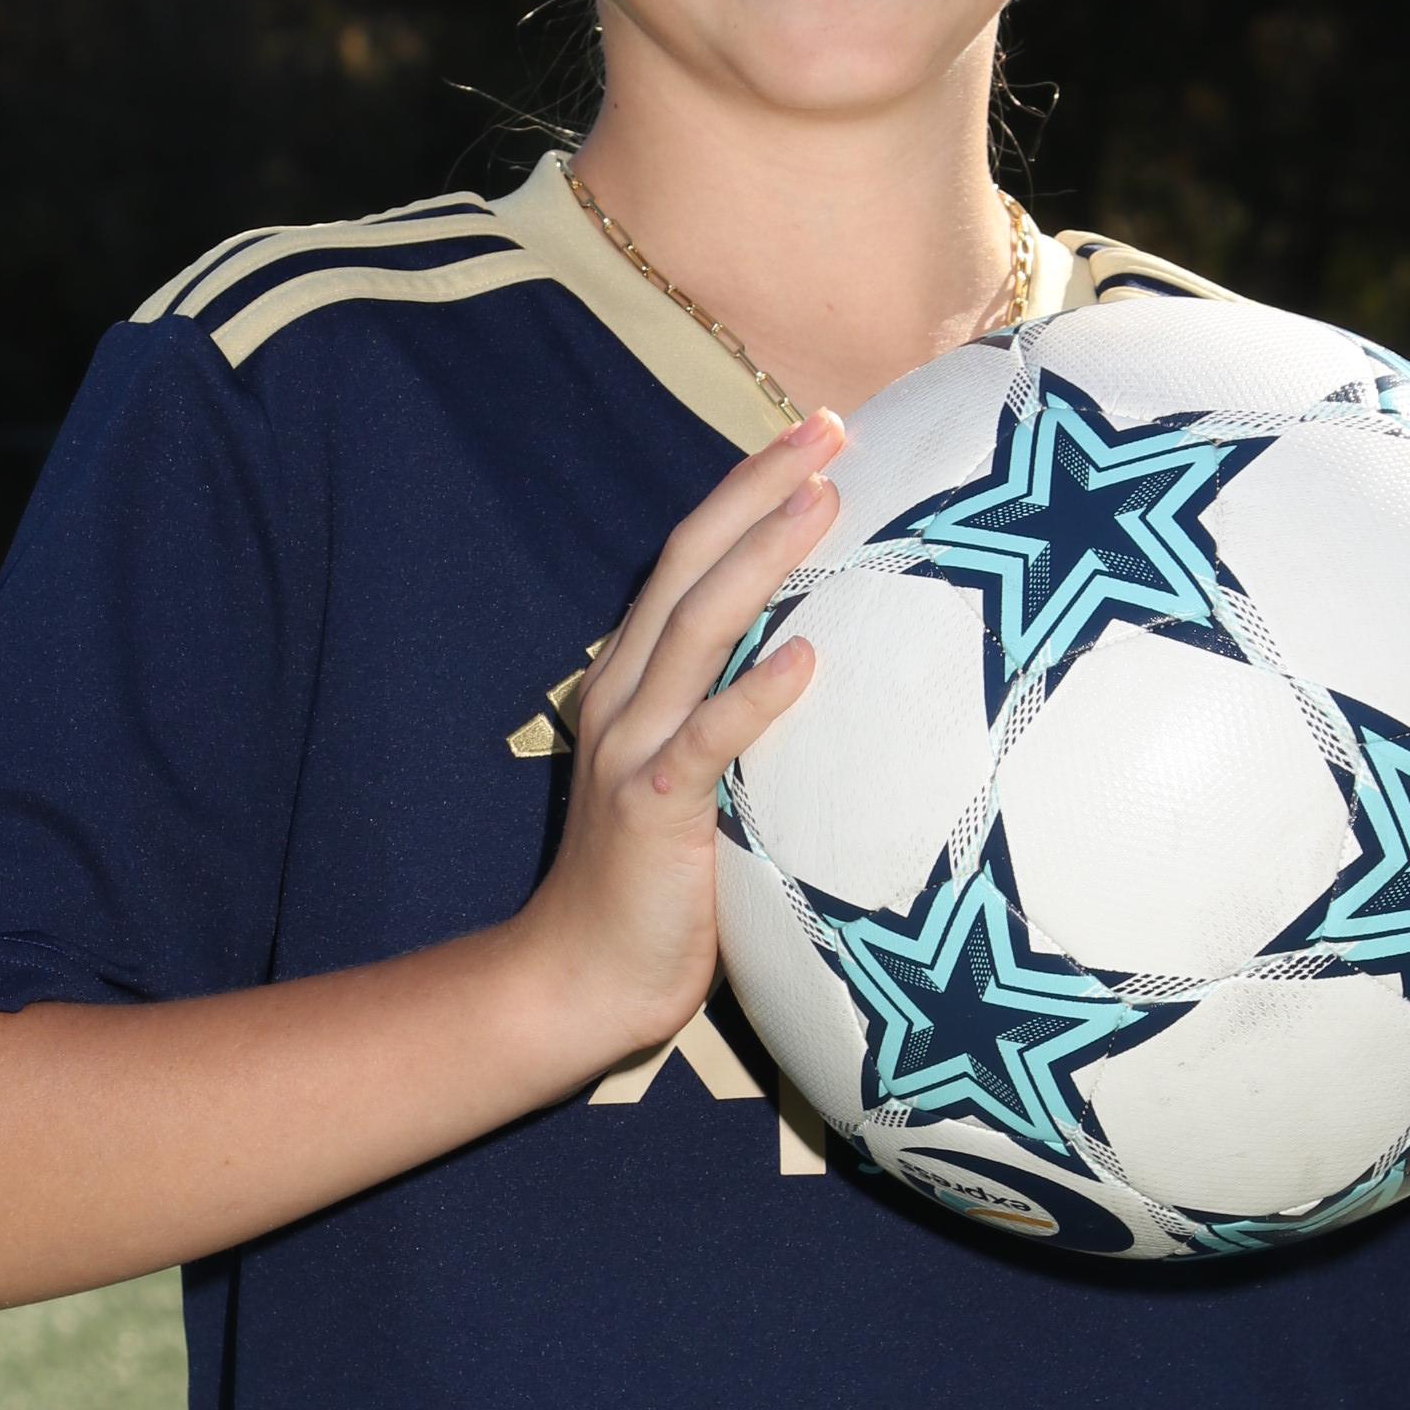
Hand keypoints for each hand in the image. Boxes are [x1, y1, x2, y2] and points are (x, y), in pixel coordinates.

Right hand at [514, 410, 840, 1065]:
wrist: (578, 981)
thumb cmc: (659, 884)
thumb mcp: (699, 779)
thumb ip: (737, 720)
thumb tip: (824, 670)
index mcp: (637, 680)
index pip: (692, 561)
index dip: (747, 491)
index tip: (816, 435)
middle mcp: (627, 695)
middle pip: (691, 566)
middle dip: (759, 489)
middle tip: (831, 428)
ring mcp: (634, 748)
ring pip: (697, 629)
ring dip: (762, 558)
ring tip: (823, 499)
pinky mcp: (652, 810)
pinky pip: (708, 741)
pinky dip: (755, 695)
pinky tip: (806, 659)